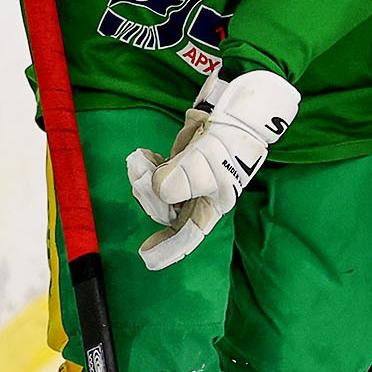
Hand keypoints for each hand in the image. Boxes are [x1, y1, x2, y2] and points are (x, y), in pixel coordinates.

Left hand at [124, 69, 300, 269]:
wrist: (231, 112)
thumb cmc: (227, 143)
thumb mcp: (206, 162)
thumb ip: (180, 179)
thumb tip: (157, 189)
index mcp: (212, 206)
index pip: (188, 234)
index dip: (168, 249)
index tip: (146, 259)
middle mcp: (198, 198)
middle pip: (165, 212)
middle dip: (148, 197)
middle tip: (139, 173)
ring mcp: (187, 182)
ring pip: (157, 193)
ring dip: (144, 178)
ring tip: (142, 159)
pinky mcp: (178, 165)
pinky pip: (155, 175)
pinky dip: (147, 166)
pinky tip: (146, 155)